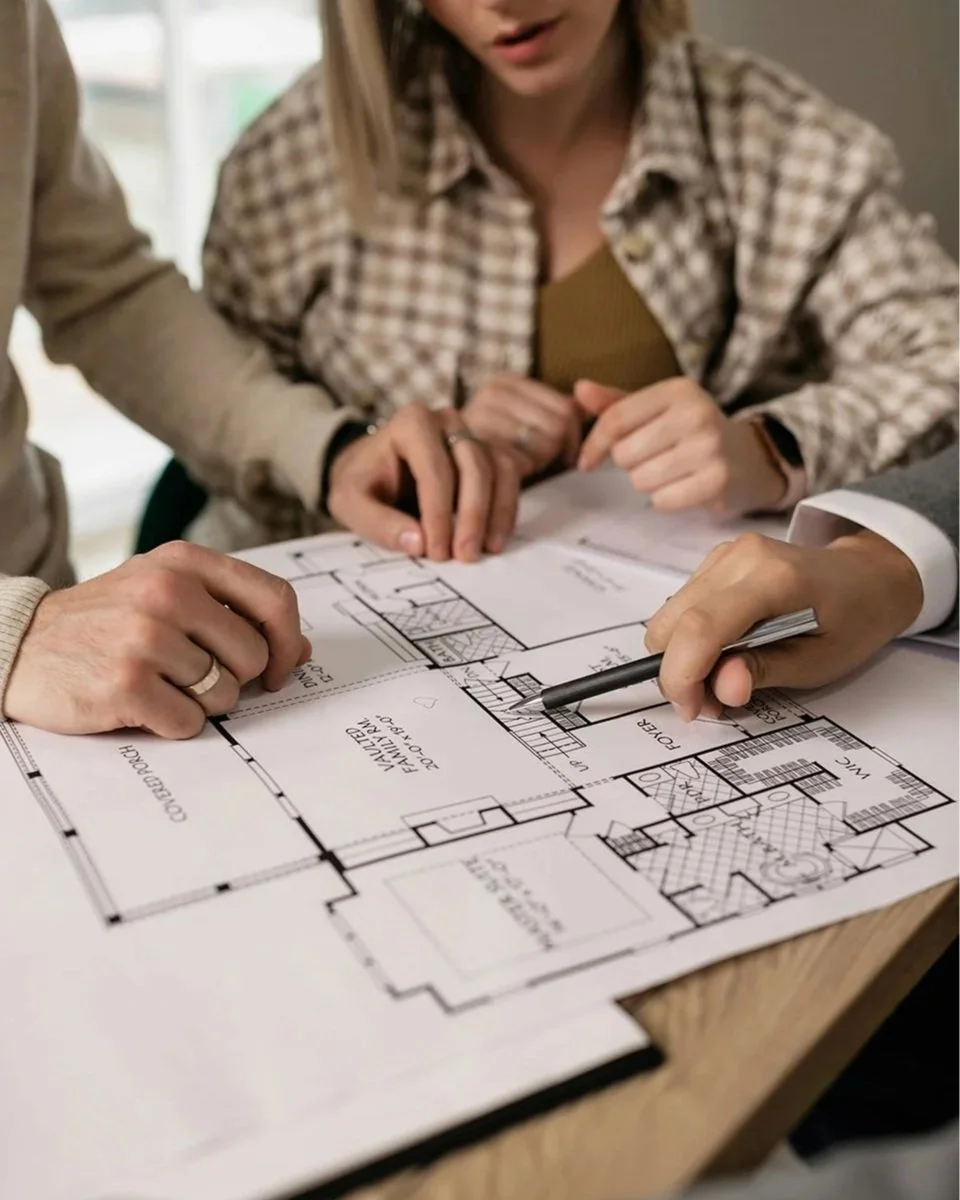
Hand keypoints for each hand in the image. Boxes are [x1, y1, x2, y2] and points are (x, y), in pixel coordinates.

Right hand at [4, 542, 310, 737]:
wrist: (19, 645)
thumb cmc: (106, 621)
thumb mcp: (166, 593)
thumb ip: (234, 613)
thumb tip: (302, 650)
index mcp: (185, 562)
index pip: (275, 599)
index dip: (287, 641)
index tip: (278, 666)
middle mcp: (168, 591)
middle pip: (254, 656)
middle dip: (235, 678)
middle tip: (194, 675)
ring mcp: (146, 637)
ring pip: (224, 694)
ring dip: (200, 702)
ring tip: (160, 683)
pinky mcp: (127, 685)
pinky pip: (191, 723)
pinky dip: (173, 723)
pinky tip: (142, 703)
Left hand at [327, 404, 520, 561]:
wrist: (375, 470)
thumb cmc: (364, 483)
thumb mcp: (351, 503)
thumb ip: (377, 522)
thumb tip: (417, 543)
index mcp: (412, 423)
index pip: (434, 469)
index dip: (439, 513)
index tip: (437, 552)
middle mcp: (447, 421)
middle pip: (473, 466)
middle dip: (472, 515)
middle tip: (464, 556)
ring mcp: (472, 434)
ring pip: (498, 470)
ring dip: (495, 514)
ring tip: (484, 551)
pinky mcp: (488, 452)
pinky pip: (509, 477)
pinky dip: (505, 510)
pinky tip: (494, 540)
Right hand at [461, 373, 581, 478]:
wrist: (436, 469)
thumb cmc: (489, 451)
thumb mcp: (524, 421)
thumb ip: (557, 410)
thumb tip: (592, 398)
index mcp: (505, 382)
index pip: (567, 408)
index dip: (574, 438)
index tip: (564, 455)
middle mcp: (490, 393)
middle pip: (559, 427)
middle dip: (556, 453)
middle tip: (538, 463)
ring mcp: (479, 419)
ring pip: (544, 447)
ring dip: (538, 465)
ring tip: (519, 465)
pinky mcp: (472, 448)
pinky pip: (521, 466)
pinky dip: (521, 475)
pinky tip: (505, 476)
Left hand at [575, 378, 785, 514]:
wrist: (747, 458)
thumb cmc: (689, 433)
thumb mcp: (656, 411)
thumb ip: (616, 404)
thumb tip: (579, 390)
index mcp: (677, 390)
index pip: (615, 419)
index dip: (594, 444)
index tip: (586, 462)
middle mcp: (696, 413)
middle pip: (625, 453)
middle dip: (630, 463)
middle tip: (653, 459)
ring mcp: (710, 446)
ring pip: (641, 479)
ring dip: (647, 482)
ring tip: (670, 472)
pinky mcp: (718, 479)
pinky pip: (662, 500)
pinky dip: (666, 499)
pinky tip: (682, 487)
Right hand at [643, 530, 922, 719]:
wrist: (868, 576)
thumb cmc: (854, 620)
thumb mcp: (820, 661)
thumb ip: (765, 672)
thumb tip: (722, 688)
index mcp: (774, 580)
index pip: (701, 627)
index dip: (682, 675)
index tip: (692, 709)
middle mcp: (741, 558)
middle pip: (672, 622)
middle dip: (678, 672)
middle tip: (711, 701)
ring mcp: (725, 554)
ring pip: (669, 617)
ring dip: (681, 657)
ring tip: (720, 677)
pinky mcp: (716, 560)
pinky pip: (680, 608)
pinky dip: (688, 639)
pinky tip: (721, 652)